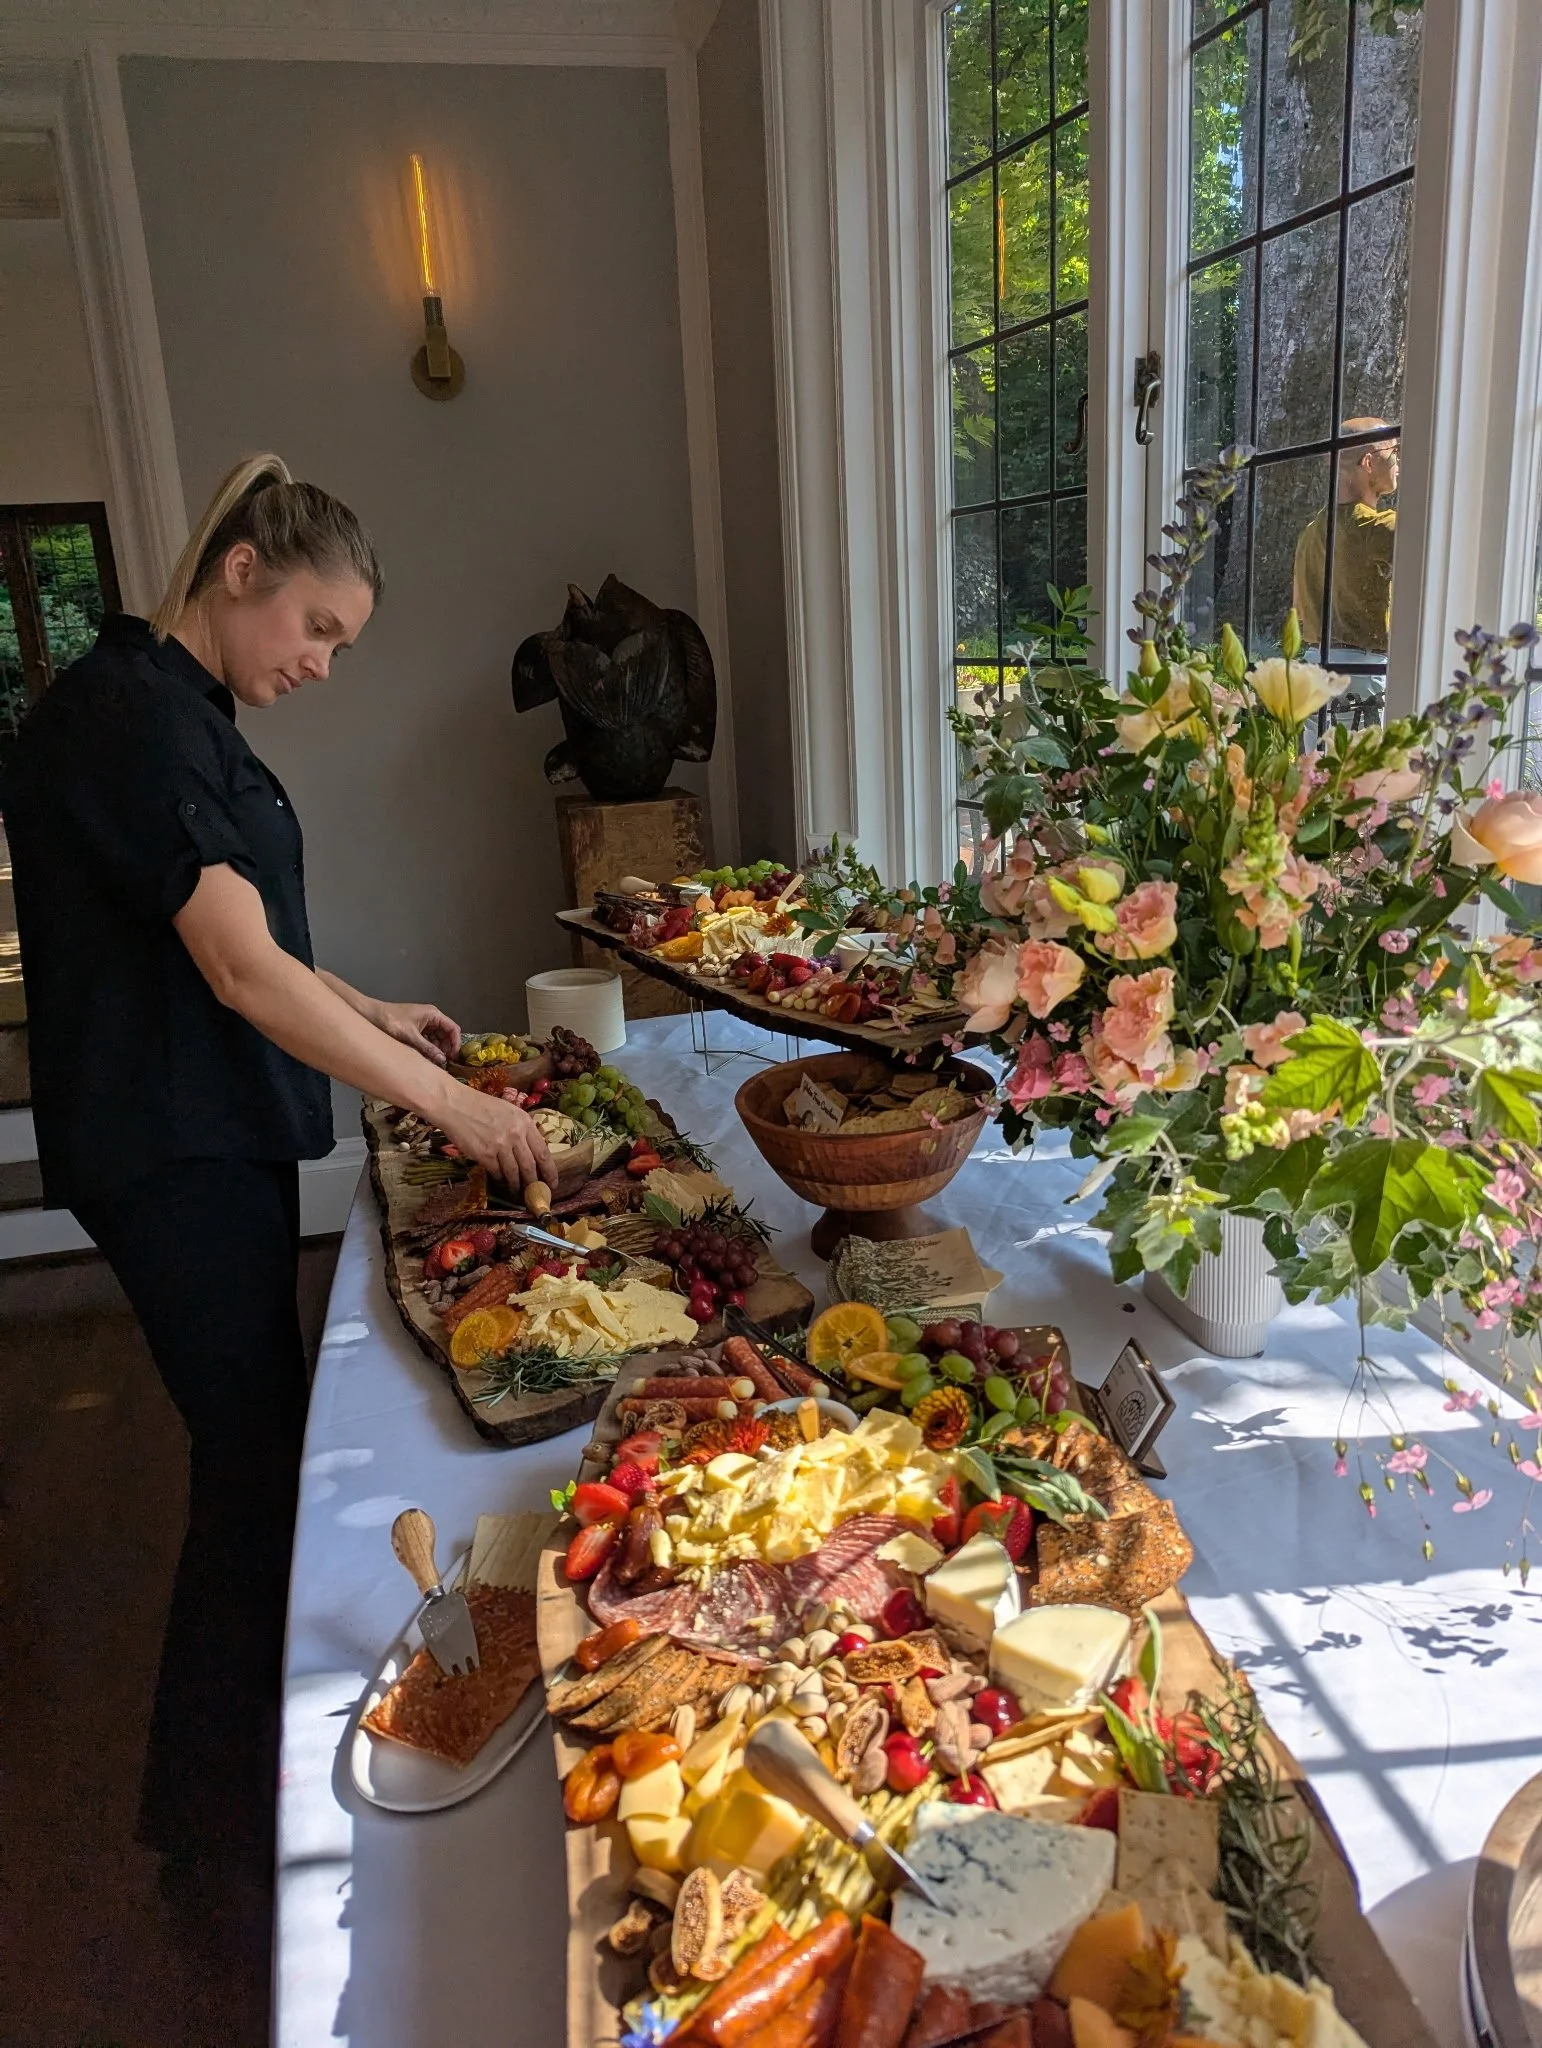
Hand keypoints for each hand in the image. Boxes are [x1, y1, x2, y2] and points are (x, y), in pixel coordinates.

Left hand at [374, 1001, 460, 1064]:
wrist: (369, 1015)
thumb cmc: (389, 1020)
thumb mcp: (410, 1036)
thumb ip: (427, 1048)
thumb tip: (442, 1060)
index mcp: (433, 1014)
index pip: (453, 1029)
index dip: (456, 1043)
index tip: (454, 1057)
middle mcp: (430, 1018)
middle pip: (446, 1035)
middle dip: (446, 1049)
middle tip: (443, 1063)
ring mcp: (423, 1024)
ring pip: (436, 1039)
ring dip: (436, 1051)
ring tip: (433, 1063)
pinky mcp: (415, 1030)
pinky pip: (427, 1041)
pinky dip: (427, 1050)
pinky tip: (425, 1058)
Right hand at [436, 1085, 555, 1193]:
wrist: (455, 1104)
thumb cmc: (481, 1106)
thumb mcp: (509, 1111)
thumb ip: (522, 1128)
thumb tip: (531, 1150)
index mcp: (525, 1122)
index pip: (543, 1152)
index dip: (549, 1171)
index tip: (552, 1183)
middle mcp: (516, 1134)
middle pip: (531, 1166)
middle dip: (535, 1183)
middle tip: (536, 1193)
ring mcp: (500, 1145)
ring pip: (514, 1173)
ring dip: (517, 1185)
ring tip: (518, 1192)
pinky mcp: (485, 1154)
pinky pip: (497, 1172)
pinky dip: (500, 1179)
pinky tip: (501, 1181)